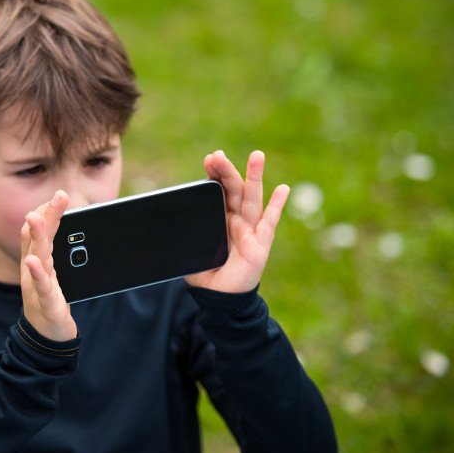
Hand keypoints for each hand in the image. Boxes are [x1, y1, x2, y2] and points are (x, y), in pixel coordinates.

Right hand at [20, 190, 77, 341]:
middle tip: (58, 196)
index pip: (37, 230)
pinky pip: (40, 286)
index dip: (46, 211)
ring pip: (36, 257)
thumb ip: (60, 252)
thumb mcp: (55, 273)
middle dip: (46, 215)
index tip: (58, 196)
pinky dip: (36, 273)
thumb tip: (79, 230)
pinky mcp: (45, 303)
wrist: (46, 335)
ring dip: (37, 236)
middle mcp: (33, 269)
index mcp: (38, 260)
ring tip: (37, 218)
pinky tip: (34, 261)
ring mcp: (36, 285)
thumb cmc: (51, 300)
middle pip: (37, 237)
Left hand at [186, 150, 289, 293]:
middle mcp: (235, 219)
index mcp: (218, 217)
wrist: (218, 296)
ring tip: (256, 156)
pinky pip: (270, 222)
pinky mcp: (261, 243)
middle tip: (218, 155)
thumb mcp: (190, 251)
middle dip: (227, 171)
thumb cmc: (205, 272)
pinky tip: (283, 189)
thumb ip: (186, 236)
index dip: (214, 175)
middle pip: (233, 189)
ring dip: (254, 177)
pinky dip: (277, 205)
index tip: (209, 159)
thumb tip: (170, 222)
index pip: (217, 190)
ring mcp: (249, 229)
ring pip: (251, 199)